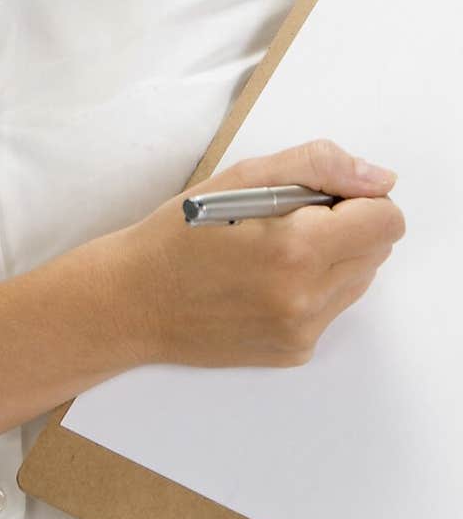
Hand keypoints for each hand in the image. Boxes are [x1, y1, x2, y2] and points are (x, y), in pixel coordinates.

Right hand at [110, 138, 405, 367]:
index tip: (321, 194)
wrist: (133, 301)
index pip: (386, 221)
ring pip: (359, 279)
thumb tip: (379, 179)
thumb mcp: (241, 177)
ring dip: (332, 256)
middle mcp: (306, 298)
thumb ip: (319, 166)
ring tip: (273, 248)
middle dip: (346, 225)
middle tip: (287, 218)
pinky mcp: (294, 351)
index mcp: (297, 248)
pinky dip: (312, 287)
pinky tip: (264, 278)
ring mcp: (302, 331)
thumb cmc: (178, 234)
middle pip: (377, 250)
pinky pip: (332, 309)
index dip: (359, 198)